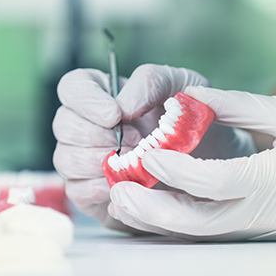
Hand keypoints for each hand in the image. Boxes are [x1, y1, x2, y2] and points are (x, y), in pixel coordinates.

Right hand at [52, 65, 254, 231]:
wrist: (212, 164)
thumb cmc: (194, 121)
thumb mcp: (182, 86)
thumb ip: (150, 81)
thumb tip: (122, 105)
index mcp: (105, 94)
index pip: (73, 87)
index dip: (86, 100)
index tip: (114, 115)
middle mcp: (88, 126)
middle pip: (64, 124)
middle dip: (97, 135)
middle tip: (136, 143)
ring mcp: (86, 160)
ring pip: (66, 158)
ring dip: (100, 161)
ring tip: (136, 164)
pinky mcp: (92, 194)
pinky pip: (78, 191)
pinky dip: (101, 188)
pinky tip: (127, 185)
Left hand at [108, 86, 275, 241]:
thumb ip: (238, 106)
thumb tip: (193, 98)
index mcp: (275, 182)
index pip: (213, 181)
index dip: (174, 168)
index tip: (146, 152)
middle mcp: (264, 214)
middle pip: (196, 223)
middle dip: (151, 210)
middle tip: (116, 191)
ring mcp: (263, 228)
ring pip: (200, 232)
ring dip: (160, 219)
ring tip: (126, 200)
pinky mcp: (263, 231)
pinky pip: (214, 231)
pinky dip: (182, 221)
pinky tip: (161, 207)